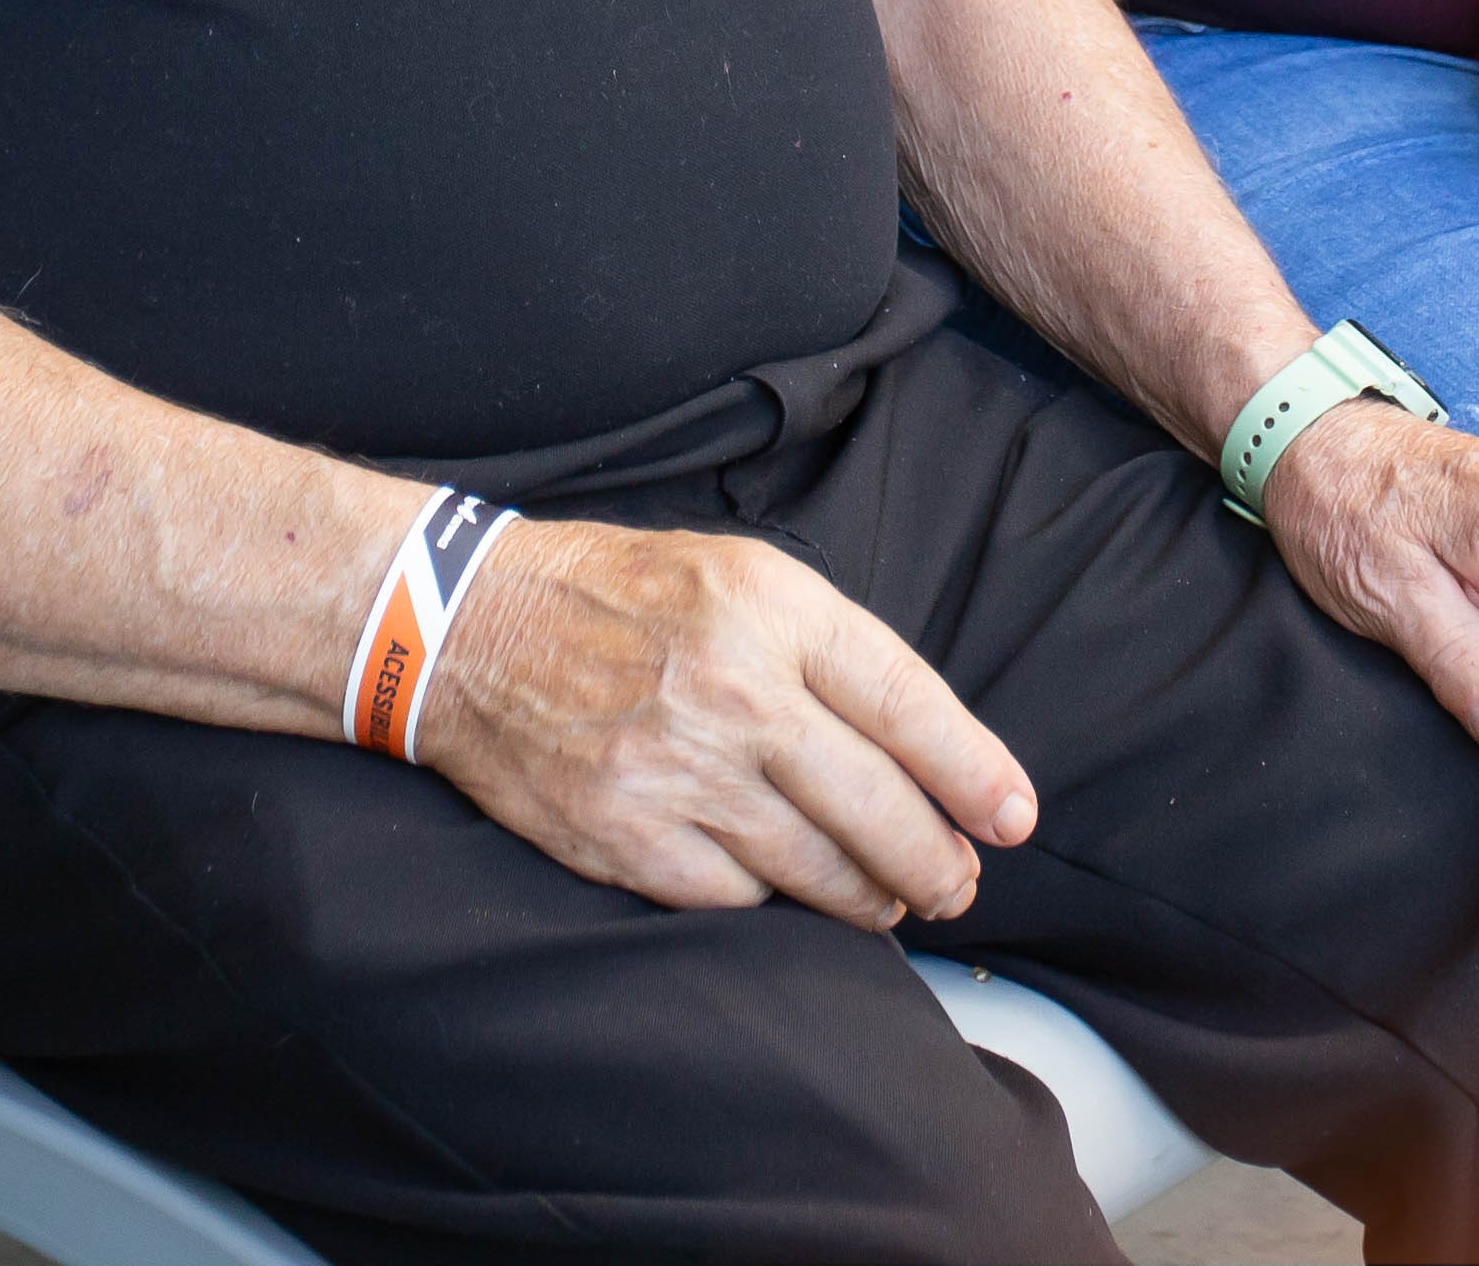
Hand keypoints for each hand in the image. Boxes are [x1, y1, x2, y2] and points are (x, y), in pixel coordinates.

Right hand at [411, 519, 1035, 928]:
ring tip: (892, 900)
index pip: (906, 701)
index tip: (1014, 817)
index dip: (973, 771)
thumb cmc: (619, 598)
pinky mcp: (628, 837)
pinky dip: (773, 902)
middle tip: (960, 883)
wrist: (465, 627)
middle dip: (936, 862)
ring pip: (817, 868)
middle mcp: (733, 687)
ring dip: (871, 896)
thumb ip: (826, 651)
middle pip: (877, 805)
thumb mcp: (737, 576)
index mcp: (770, 608)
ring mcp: (678, 770)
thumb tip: (921, 746)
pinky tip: (789, 892)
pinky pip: (738, 897)